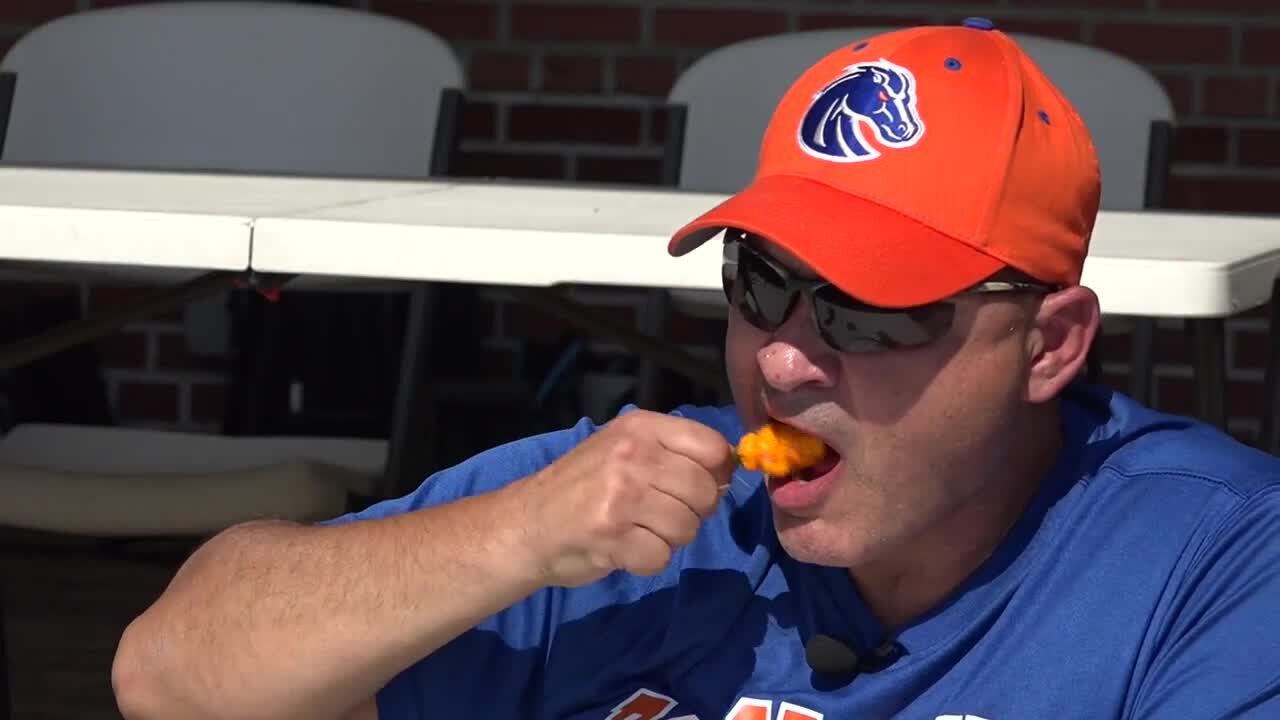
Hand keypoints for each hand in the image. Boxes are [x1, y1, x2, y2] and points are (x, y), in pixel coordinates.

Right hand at [510, 409, 735, 587]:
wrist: (526, 525)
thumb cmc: (582, 486)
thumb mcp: (624, 447)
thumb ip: (674, 452)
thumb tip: (729, 471)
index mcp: (641, 427)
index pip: (713, 447)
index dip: (715, 473)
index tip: (696, 486)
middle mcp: (633, 454)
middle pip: (704, 491)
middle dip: (691, 512)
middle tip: (659, 513)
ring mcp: (622, 495)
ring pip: (687, 527)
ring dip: (668, 538)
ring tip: (637, 529)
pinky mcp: (613, 536)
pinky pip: (662, 557)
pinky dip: (647, 560)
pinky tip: (623, 547)